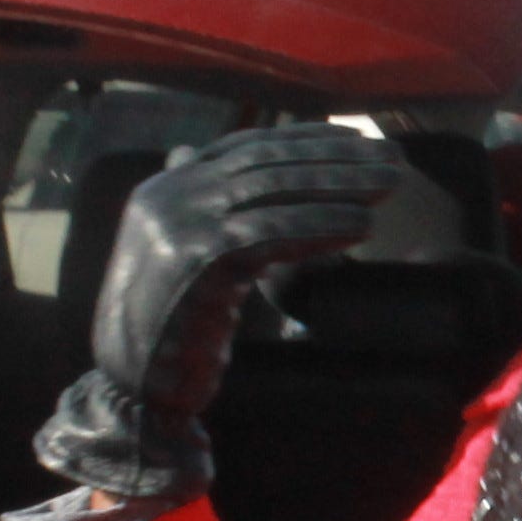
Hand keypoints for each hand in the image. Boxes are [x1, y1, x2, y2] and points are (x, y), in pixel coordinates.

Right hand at [34, 125, 400, 497]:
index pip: (246, 145)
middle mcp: (170, 196)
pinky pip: (271, 232)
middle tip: (390, 157)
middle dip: (335, 157)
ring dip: (340, 185)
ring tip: (389, 186)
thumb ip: (205, 211)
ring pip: (274, 190)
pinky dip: (320, 225)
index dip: (306, 138)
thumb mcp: (182, 255)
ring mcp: (179, 224)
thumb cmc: (169, 325)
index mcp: (166, 187)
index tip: (356, 137)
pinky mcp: (196, 259)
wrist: (131, 383)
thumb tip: (218, 167)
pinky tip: (361, 225)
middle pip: (267, 162)